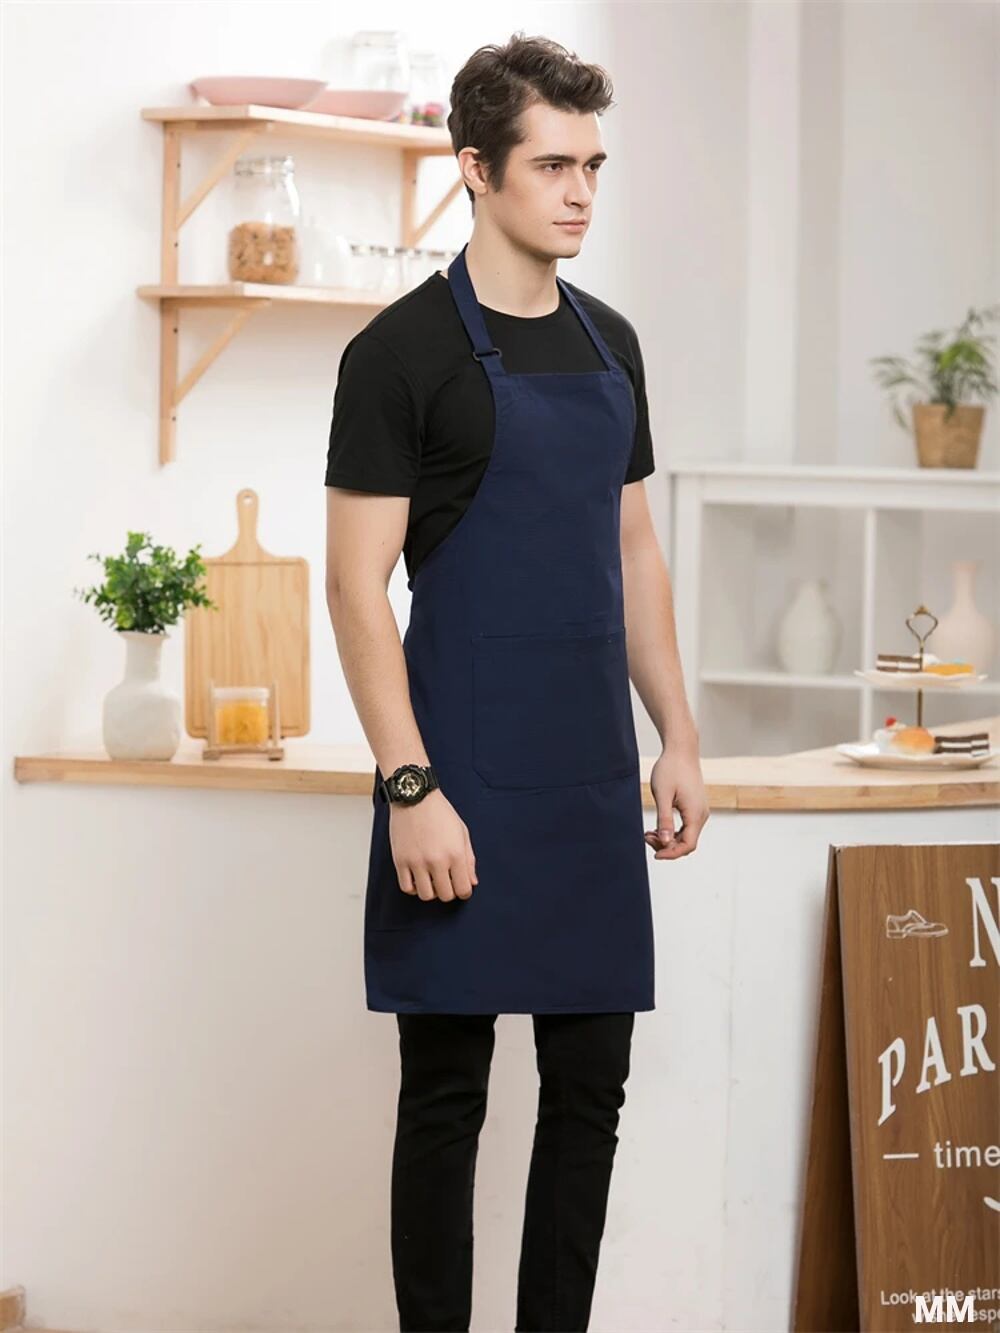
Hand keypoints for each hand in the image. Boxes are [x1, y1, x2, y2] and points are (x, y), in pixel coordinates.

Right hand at [389, 788, 477, 902]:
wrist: (415, 797)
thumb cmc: (440, 812)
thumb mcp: (462, 832)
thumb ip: (469, 860)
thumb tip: (472, 882)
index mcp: (456, 854)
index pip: (463, 889)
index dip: (464, 892)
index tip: (461, 887)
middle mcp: (437, 861)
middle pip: (445, 895)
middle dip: (449, 892)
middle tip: (447, 882)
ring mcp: (417, 862)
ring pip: (426, 895)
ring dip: (431, 891)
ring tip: (431, 880)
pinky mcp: (400, 861)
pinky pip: (407, 888)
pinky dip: (413, 888)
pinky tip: (418, 878)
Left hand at [644, 743, 709, 859]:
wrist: (681, 750)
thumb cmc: (670, 768)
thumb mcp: (663, 795)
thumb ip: (664, 820)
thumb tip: (665, 843)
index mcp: (695, 814)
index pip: (688, 845)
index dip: (671, 854)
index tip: (654, 854)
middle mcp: (702, 814)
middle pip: (687, 843)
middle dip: (667, 846)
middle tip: (646, 838)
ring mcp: (700, 810)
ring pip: (686, 836)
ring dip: (669, 839)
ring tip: (649, 834)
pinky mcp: (695, 806)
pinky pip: (686, 826)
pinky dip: (673, 831)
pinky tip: (658, 828)